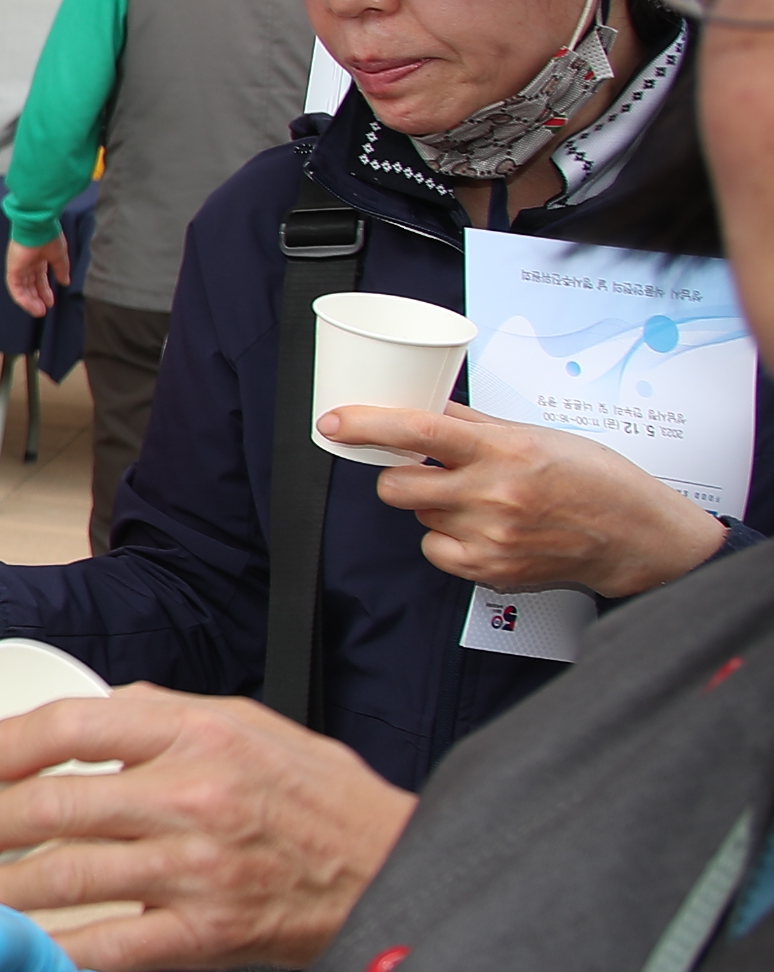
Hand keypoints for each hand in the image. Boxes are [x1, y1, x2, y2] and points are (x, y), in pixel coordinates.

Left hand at [0, 687, 413, 971]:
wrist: (393, 868)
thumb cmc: (316, 796)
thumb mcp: (246, 726)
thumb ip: (162, 719)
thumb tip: (85, 719)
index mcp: (196, 735)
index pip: (71, 726)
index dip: (6, 745)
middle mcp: (190, 799)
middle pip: (52, 808)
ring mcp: (195, 871)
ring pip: (66, 880)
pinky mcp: (205, 934)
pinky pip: (109, 945)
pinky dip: (55, 950)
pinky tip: (19, 946)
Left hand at [4, 236, 72, 317]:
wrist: (38, 227)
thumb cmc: (49, 237)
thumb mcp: (59, 257)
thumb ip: (61, 270)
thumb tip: (66, 282)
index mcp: (38, 258)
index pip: (40, 279)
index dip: (45, 291)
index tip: (51, 302)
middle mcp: (27, 264)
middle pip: (30, 285)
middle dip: (37, 298)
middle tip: (43, 310)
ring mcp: (19, 266)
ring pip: (22, 288)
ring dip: (30, 301)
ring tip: (39, 311)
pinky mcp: (13, 269)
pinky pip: (15, 287)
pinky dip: (22, 298)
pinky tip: (30, 306)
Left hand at [318, 402, 727, 597]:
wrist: (636, 536)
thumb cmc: (595, 479)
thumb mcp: (536, 434)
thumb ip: (475, 423)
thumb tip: (425, 401)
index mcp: (503, 450)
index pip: (417, 430)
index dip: (367, 425)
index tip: (335, 422)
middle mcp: (492, 494)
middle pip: (397, 486)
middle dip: (400, 476)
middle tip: (426, 472)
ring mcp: (490, 536)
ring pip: (419, 517)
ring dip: (433, 507)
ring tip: (477, 500)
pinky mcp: (490, 570)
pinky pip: (435, 550)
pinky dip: (446, 539)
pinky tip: (481, 529)